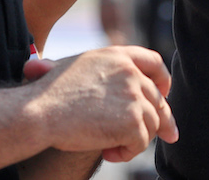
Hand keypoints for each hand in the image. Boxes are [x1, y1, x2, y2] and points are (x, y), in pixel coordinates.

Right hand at [26, 45, 176, 161]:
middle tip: (169, 135)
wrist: (39, 112)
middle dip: (163, 120)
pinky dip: (127, 153)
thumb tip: (84, 77)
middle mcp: (130, 72)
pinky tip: (108, 153)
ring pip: (152, 124)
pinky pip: (141, 143)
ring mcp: (133, 96)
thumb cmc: (48, 94)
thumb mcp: (74, 68)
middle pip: (157, 99)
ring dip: (135, 140)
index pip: (154, 62)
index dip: (163, 80)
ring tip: (112, 146)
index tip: (164, 94)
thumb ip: (97, 71)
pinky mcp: (132, 122)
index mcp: (118, 56)